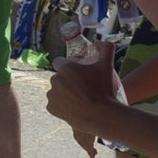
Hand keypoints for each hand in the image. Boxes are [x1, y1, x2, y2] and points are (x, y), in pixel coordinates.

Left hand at [47, 41, 119, 157]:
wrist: (101, 114)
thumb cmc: (104, 89)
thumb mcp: (107, 65)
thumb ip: (106, 48)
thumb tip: (99, 42)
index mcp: (65, 68)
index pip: (60, 61)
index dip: (68, 65)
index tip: (77, 71)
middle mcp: (55, 80)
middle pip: (58, 77)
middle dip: (67, 79)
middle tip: (81, 86)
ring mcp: (51, 95)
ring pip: (56, 90)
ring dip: (63, 92)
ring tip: (77, 97)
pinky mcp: (51, 107)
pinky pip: (54, 103)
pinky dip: (61, 105)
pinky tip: (72, 106)